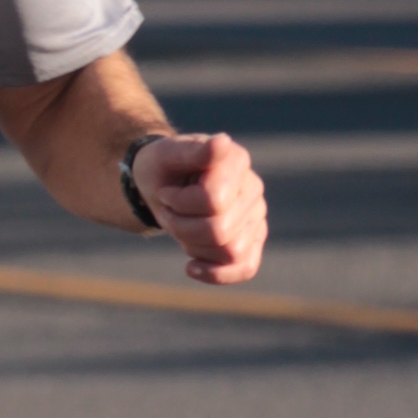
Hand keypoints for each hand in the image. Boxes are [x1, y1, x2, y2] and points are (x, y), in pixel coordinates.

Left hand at [131, 129, 266, 282]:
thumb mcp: (167, 154)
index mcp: (236, 162)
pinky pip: (246, 267)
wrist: (162, 185)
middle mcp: (252, 189)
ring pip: (229, 252)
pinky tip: (191, 267)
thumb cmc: (163, 168)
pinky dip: (217, 274)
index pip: (212, 200)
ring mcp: (256, 216)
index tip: (166, 193)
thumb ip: (194, 151)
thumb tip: (222, 142)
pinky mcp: (251, 240)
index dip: (180, 203)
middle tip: (169, 212)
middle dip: (181, 227)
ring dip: (193, 246)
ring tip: (181, 226)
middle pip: (219, 231)